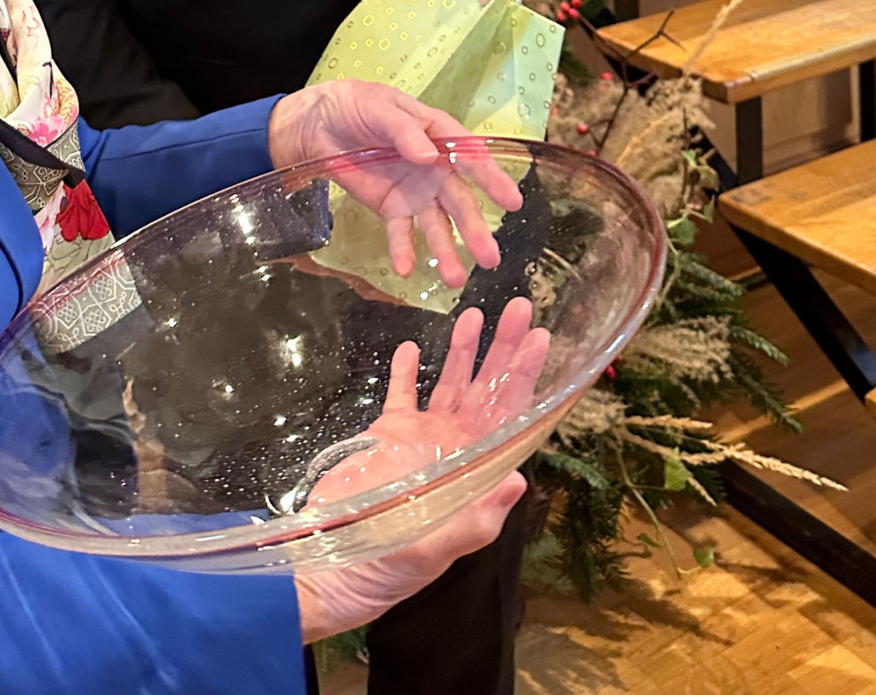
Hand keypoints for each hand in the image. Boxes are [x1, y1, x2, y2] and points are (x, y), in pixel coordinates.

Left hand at [267, 82, 522, 286]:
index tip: (512, 202)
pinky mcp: (393, 209)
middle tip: (490, 258)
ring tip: (454, 280)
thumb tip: (430, 156)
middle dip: (475, 229)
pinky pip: (402, 233)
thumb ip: (405, 131)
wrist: (321, 124)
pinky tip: (405, 269)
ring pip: (437, 225)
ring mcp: (416, 192)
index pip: (470, 157)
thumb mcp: (380, 108)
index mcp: (439, 135)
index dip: (492, 179)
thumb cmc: (358, 106)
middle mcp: (436, 168)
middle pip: (459, 200)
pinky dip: (405, 251)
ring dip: (446, 251)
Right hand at [294, 299, 550, 640]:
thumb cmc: (393, 565)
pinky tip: (412, 346)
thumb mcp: (439, 549)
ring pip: (450, 384)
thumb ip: (478, 519)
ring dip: (464, 350)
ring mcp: (421, 439)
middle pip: (487, 388)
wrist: (335, 566)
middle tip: (521, 308)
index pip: (509, 414)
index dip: (525, 375)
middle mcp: (455, 448)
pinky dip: (408, 371)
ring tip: (475, 313)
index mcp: (475, 470)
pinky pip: (402, 395)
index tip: (540, 338)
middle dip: (504, 349)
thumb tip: (519, 480)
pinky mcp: (386, 435)